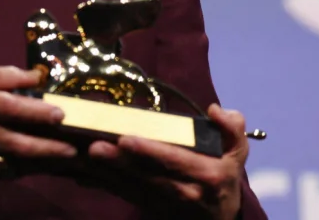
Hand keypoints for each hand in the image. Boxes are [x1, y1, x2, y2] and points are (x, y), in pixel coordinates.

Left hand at [86, 104, 248, 219]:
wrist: (219, 219)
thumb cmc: (224, 176)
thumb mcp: (237, 152)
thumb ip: (232, 129)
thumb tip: (215, 110)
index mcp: (206, 174)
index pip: (174, 160)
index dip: (150, 151)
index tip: (126, 139)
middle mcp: (184, 191)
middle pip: (146, 175)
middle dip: (119, 162)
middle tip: (94, 147)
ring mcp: (164, 203)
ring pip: (130, 187)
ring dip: (105, 173)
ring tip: (83, 156)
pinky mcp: (148, 207)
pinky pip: (123, 194)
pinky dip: (103, 184)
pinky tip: (82, 174)